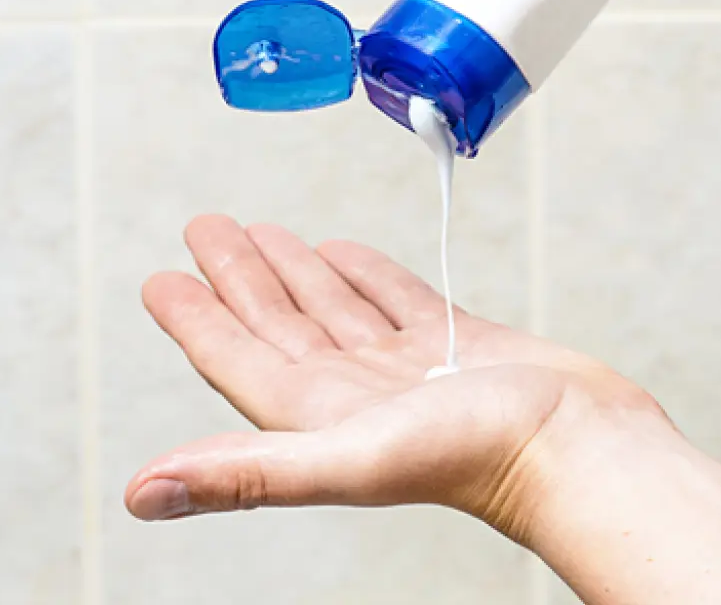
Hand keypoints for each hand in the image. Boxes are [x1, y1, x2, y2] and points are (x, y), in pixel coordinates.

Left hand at [123, 215, 669, 540]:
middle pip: (280, 323)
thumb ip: (246, 473)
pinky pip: (395, 301)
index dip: (197, 320)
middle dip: (241, 276)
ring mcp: (407, 370)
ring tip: (265, 233)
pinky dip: (366, 275)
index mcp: (317, 415)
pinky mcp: (457, 347)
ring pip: (334, 308)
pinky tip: (345, 253)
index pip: (238, 358)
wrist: (580, 446)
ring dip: (296, 272)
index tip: (159, 280)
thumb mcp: (346, 459)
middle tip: (206, 226)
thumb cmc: (477, 458)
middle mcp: (355, 392)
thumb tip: (140, 495)